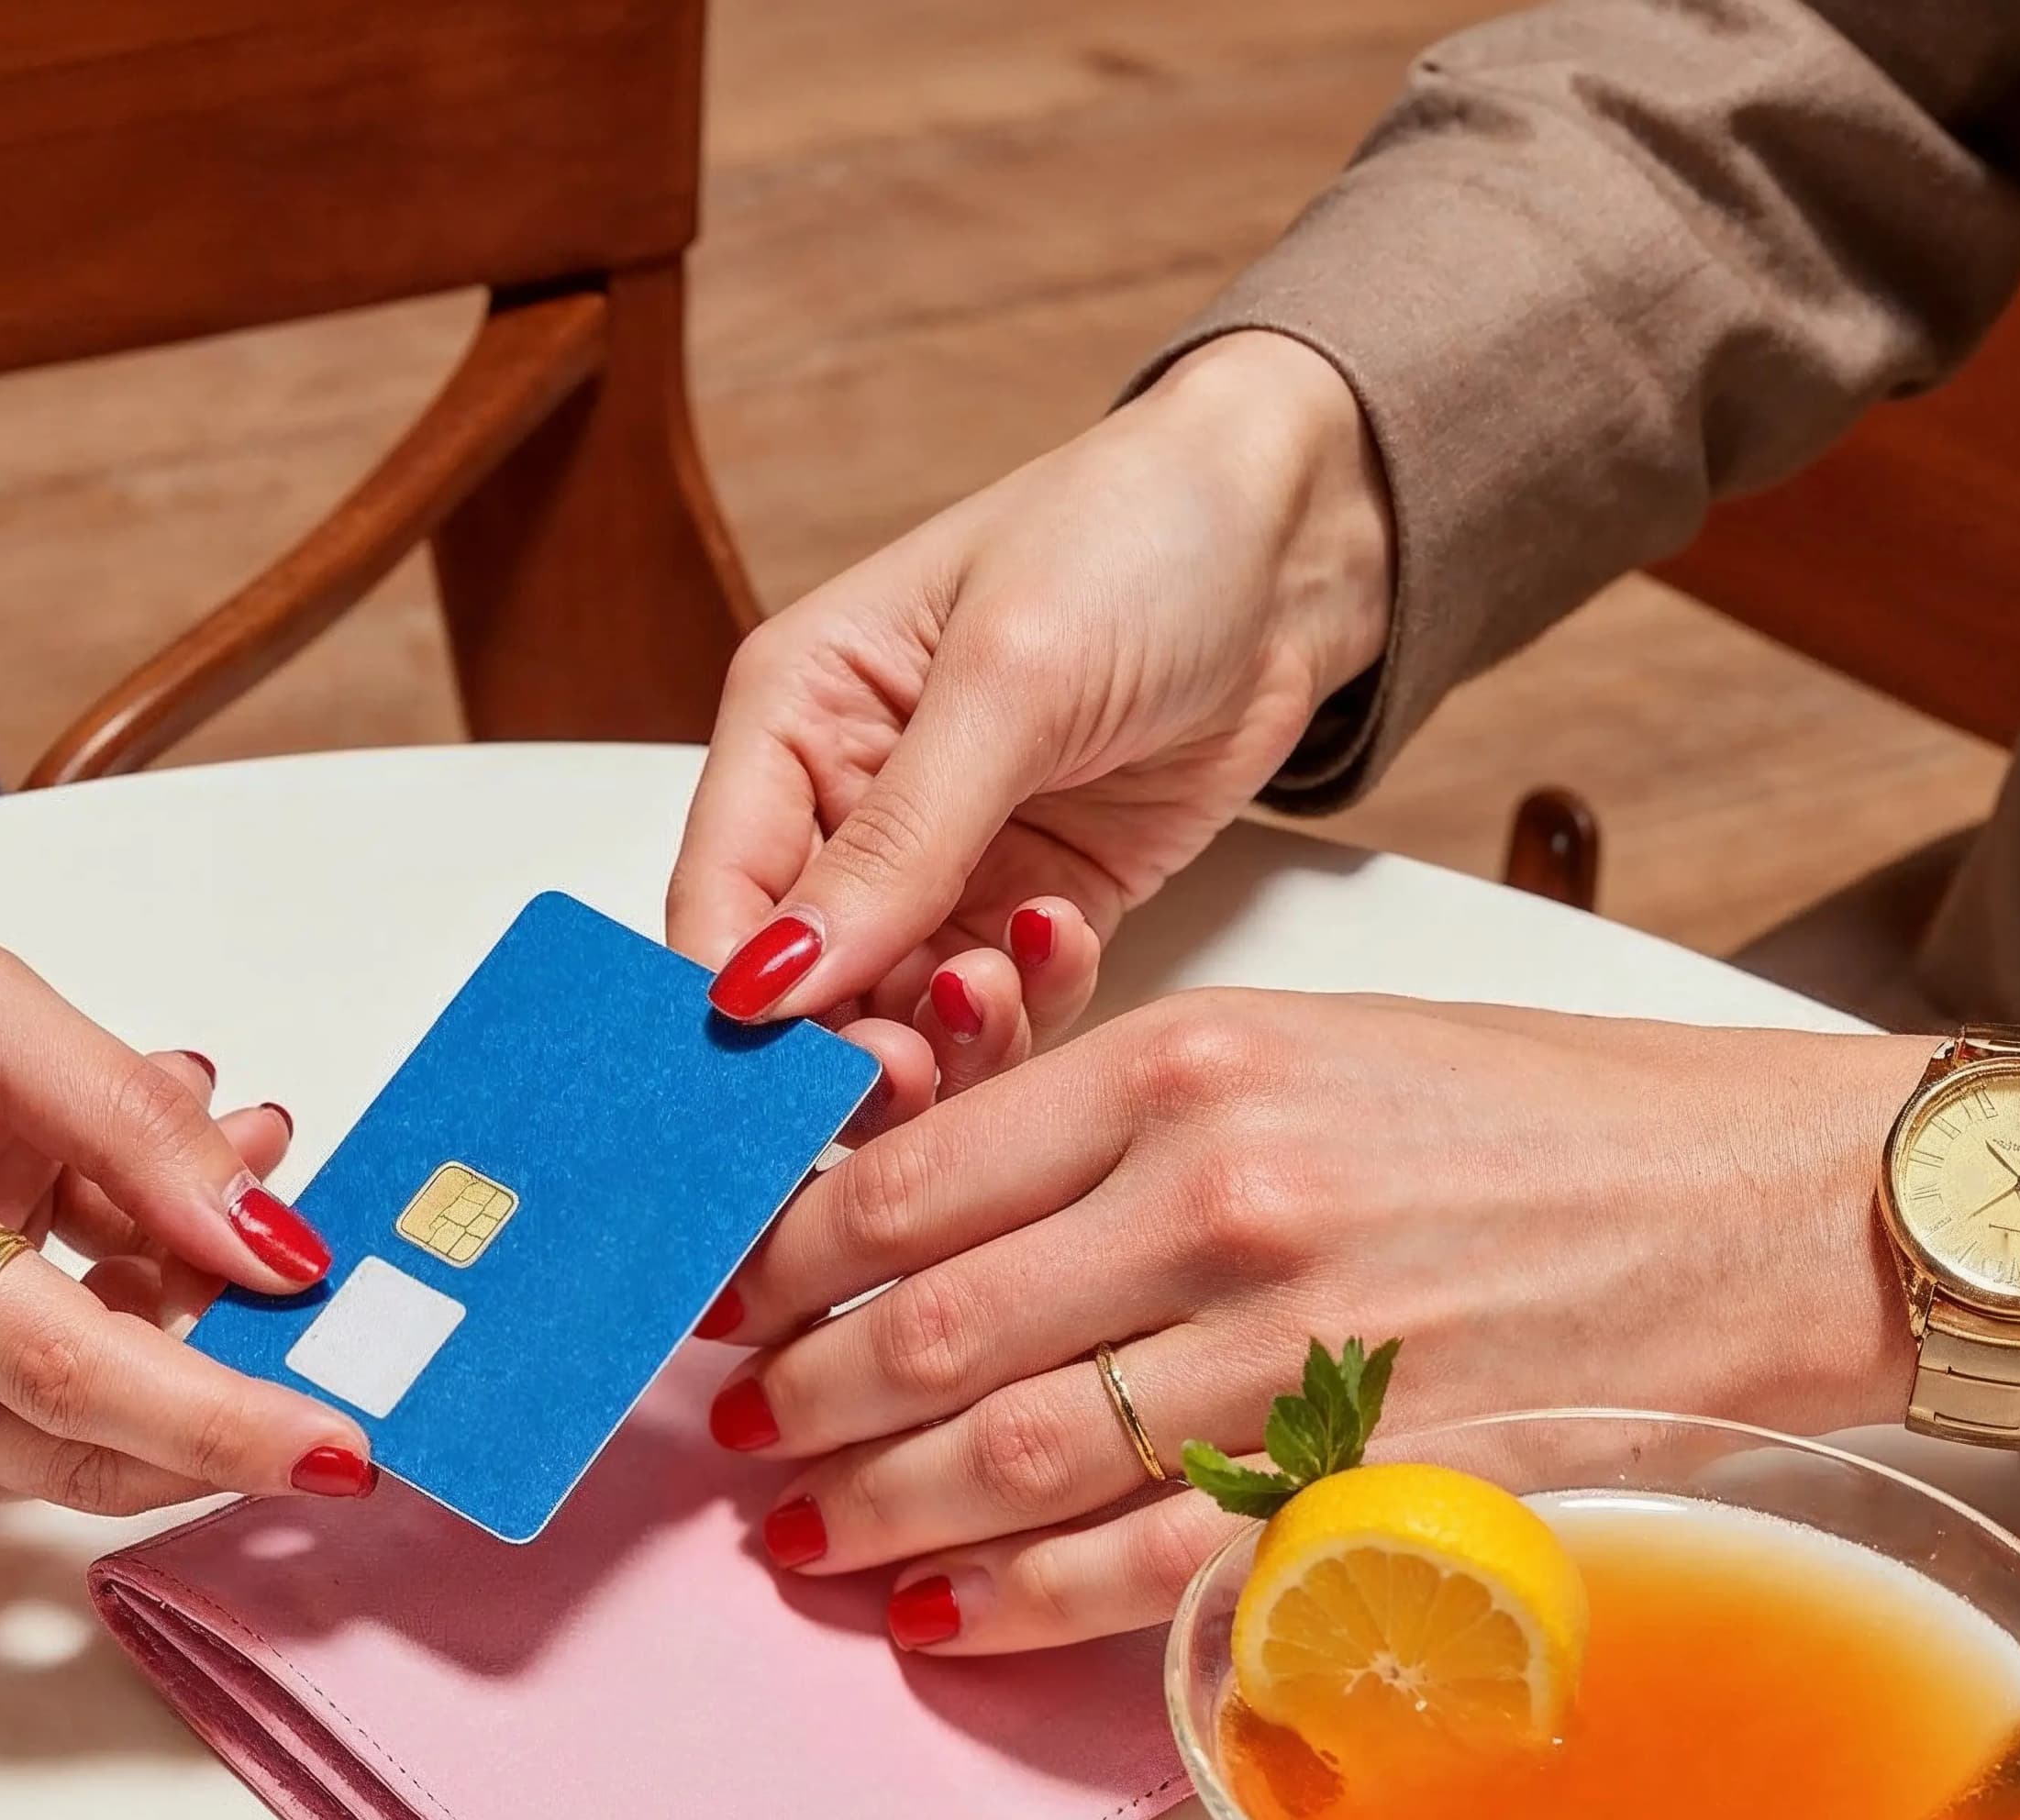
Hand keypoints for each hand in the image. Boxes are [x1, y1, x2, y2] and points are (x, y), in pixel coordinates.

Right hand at [0, 762, 379, 1510]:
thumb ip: (122, 1115)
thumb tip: (264, 1224)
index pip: (73, 1366)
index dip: (220, 1419)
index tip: (340, 1450)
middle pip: (67, 1438)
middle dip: (204, 1383)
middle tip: (269, 1279)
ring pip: (24, 1449)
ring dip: (125, 1362)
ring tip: (145, 1220)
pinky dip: (37, 1383)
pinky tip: (46, 1268)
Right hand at [666, 331, 1395, 1062]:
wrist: (1301, 535)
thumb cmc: (1137, 538)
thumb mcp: (1008, 682)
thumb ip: (893, 845)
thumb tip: (771, 979)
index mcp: (794, 715)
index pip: (718, 895)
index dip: (732, 1003)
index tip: (777, 1083)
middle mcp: (849, 799)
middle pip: (800, 982)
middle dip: (845, 1042)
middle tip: (907, 1071)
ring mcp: (946, 861)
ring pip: (897, 1015)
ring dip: (944, 1035)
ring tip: (998, 990)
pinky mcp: (1038, 901)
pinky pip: (1006, 1005)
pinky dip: (1029, 1005)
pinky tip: (1062, 937)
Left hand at [699, 996, 1938, 1653]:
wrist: (1775, 1206)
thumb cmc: (1541, 1117)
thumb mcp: (1300, 1045)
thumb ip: (1109, 1123)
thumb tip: (926, 1213)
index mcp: (1190, 1063)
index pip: (909, 1177)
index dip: (784, 1264)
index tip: (731, 1306)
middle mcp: (1222, 1194)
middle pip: (927, 1326)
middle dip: (798, 1403)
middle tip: (737, 1441)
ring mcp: (1297, 1345)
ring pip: (1006, 1456)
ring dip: (874, 1515)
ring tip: (803, 1539)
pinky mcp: (1367, 1477)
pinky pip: (1142, 1565)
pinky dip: (1017, 1605)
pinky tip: (942, 1612)